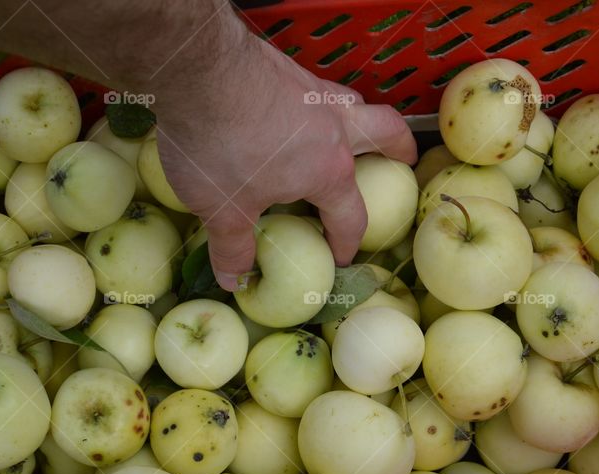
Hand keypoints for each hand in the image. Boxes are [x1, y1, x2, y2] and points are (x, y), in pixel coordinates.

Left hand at [156, 35, 416, 290]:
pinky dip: (320, 101)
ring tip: (350, 130)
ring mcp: (314, 91)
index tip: (340, 256)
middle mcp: (334, 127)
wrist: (196, 67)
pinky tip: (297, 106)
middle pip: (386, 133)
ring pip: (355, 103)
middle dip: (399, 149)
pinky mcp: (289, 67)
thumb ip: (233, 248)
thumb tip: (235, 281)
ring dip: (362, 118)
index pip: (351, 216)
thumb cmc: (218, 146)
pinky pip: (319, 86)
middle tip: (402, 159)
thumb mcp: (221, 210)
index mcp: (328, 172)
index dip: (347, 243)